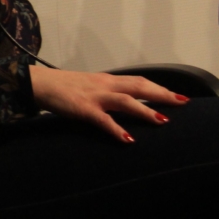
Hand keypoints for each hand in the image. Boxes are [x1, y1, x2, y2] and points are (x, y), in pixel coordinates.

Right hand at [28, 66, 188, 141]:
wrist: (37, 83)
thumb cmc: (63, 88)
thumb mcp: (89, 87)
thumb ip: (106, 94)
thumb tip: (124, 105)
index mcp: (107, 80)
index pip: (139, 81)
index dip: (159, 88)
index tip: (178, 96)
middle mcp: (104, 85)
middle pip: (138, 87)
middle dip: (161, 95)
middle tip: (181, 103)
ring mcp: (94, 96)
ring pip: (125, 101)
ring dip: (145, 111)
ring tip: (162, 121)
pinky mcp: (82, 108)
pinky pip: (102, 120)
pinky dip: (116, 129)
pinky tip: (128, 139)